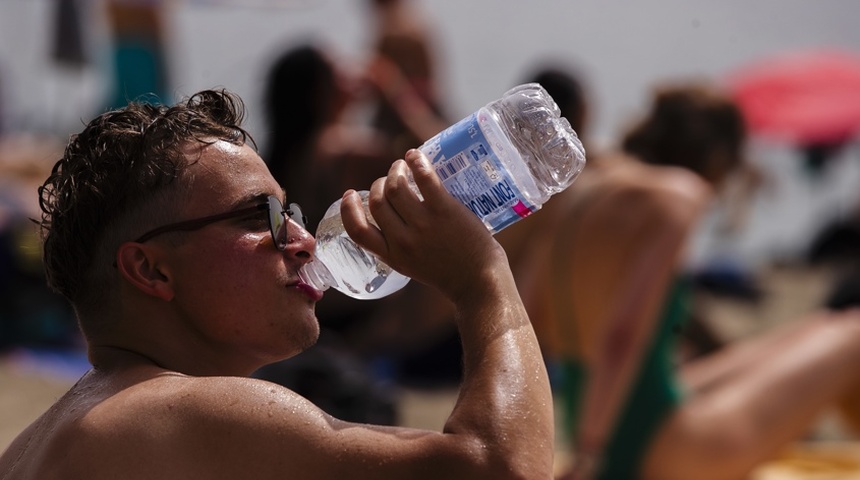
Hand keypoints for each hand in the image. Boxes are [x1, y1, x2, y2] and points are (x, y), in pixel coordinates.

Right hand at [340, 149, 505, 300]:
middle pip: (377, 202)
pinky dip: (416, 162)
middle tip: (391, 178)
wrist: (480, 283)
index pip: (358, 231)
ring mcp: (423, 225)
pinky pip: (424, 178)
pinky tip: (415, 156)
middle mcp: (403, 241)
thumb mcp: (415, 267)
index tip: (350, 195)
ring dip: (396, 170)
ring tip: (403, 165)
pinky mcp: (444, 211)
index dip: (349, 209)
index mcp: (392, 256)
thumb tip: (397, 217)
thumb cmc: (453, 274)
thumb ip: (402, 246)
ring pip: (395, 187)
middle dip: (379, 184)